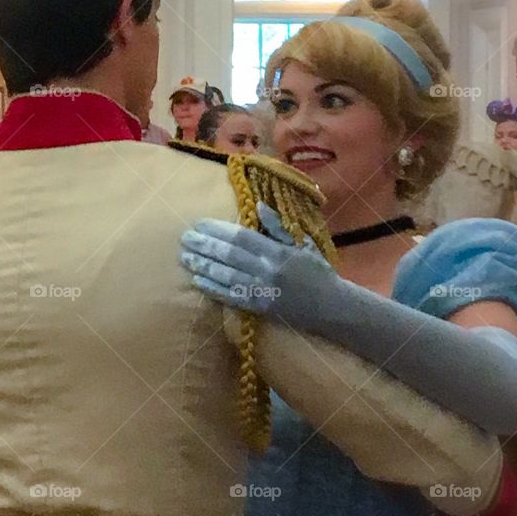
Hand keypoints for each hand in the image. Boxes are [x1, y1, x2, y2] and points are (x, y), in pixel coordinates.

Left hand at [179, 202, 334, 320]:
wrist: (331, 307)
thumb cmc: (317, 272)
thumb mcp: (303, 244)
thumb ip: (279, 227)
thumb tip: (258, 207)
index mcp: (278, 251)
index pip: (241, 236)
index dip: (218, 229)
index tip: (200, 223)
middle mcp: (267, 270)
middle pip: (229, 255)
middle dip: (204, 246)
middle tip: (185, 238)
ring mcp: (262, 290)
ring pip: (226, 276)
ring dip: (204, 266)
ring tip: (185, 257)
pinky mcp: (259, 309)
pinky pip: (231, 297)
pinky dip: (213, 289)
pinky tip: (198, 281)